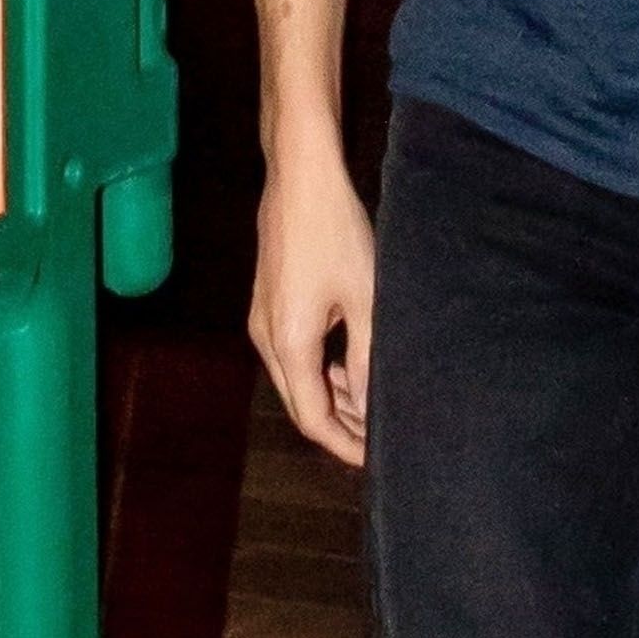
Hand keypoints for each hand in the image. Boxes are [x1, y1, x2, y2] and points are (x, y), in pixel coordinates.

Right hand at [250, 134, 375, 465]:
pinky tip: (348, 365)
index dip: (343, 443)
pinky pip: (292, 353)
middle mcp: (266, 338)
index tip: (373, 458)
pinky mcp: (268, 302)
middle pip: (300, 403)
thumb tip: (370, 405)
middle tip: (376, 438)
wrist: (300, 179)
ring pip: (296, 378)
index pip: (312, 419)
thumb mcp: (365, 297)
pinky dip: (320, 369)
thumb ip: (366, 356)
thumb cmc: (336, 232)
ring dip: (330, 396)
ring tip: (369, 404)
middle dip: (338, 426)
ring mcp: (261, 320)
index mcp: (289, 344)